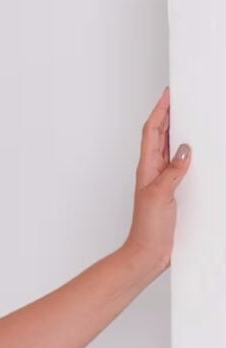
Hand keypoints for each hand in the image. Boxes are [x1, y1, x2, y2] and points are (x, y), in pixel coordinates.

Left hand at [124, 86, 190, 272]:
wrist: (147, 254)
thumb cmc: (147, 229)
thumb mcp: (160, 196)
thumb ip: (172, 172)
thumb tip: (184, 149)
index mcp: (147, 168)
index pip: (153, 132)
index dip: (161, 111)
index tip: (169, 93)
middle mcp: (154, 172)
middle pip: (162, 136)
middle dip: (171, 115)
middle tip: (184, 97)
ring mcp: (163, 181)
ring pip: (171, 149)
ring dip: (180, 132)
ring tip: (192, 116)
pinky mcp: (173, 192)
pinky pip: (181, 166)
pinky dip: (189, 154)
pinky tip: (199, 152)